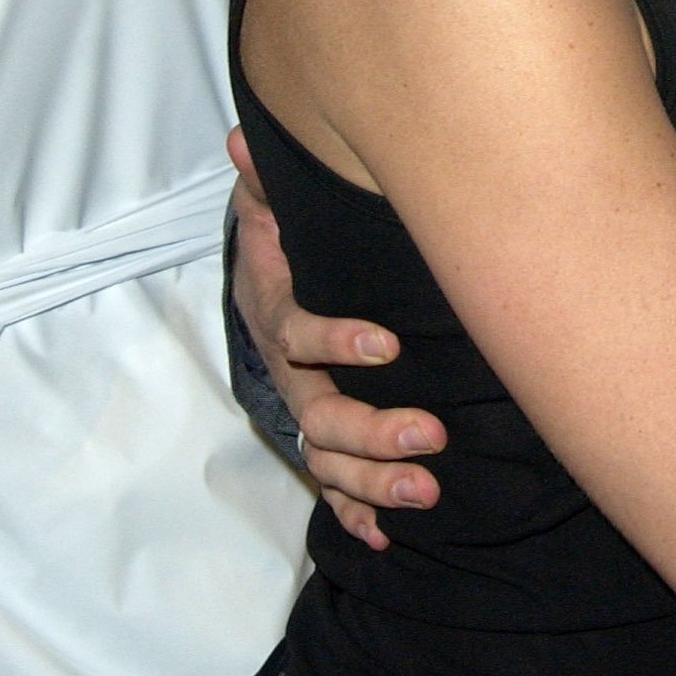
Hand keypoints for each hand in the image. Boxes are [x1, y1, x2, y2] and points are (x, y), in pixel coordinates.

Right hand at [228, 129, 442, 550]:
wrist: (275, 281)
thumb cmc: (291, 241)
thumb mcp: (277, 205)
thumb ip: (268, 181)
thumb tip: (245, 140)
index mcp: (279, 316)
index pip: (297, 336)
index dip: (337, 342)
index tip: (389, 344)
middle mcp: (290, 376)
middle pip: (318, 417)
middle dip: (372, 431)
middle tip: (430, 436)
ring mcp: (306, 412)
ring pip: (328, 462)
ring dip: (374, 481)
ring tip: (428, 492)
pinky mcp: (324, 440)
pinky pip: (331, 488)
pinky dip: (355, 513)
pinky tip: (388, 535)